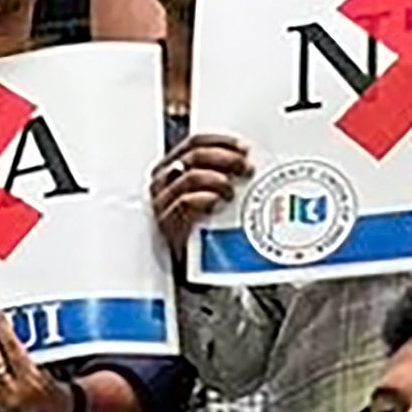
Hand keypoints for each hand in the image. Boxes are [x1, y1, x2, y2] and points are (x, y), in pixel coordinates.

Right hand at [151, 135, 253, 263]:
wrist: (192, 270)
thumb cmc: (204, 231)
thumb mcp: (212, 196)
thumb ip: (221, 177)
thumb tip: (249, 162)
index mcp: (173, 169)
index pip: (195, 142)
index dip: (221, 141)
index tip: (243, 148)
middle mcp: (164, 182)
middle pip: (194, 156)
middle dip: (225, 158)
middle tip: (245, 168)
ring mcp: (163, 203)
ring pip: (189, 176)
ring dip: (217, 180)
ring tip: (231, 192)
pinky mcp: (166, 224)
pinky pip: (184, 203)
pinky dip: (204, 198)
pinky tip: (217, 202)